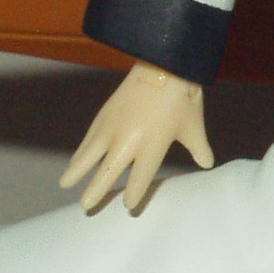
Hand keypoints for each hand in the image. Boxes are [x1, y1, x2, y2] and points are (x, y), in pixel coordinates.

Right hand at [59, 61, 213, 210]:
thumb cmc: (182, 99)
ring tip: (65, 184)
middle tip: (85, 207)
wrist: (163, 65)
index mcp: (152, 146)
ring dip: (77, 170)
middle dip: (96, 190)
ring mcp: (112, 127)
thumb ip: (199, 148)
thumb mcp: (194, 127)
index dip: (134, 193)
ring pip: (90, 155)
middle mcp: (128, 141)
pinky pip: (90, 138)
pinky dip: (81, 151)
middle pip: (108, 172)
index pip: (140, 177)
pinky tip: (76, 161)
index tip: (128, 205)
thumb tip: (207, 163)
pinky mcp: (104, 114)